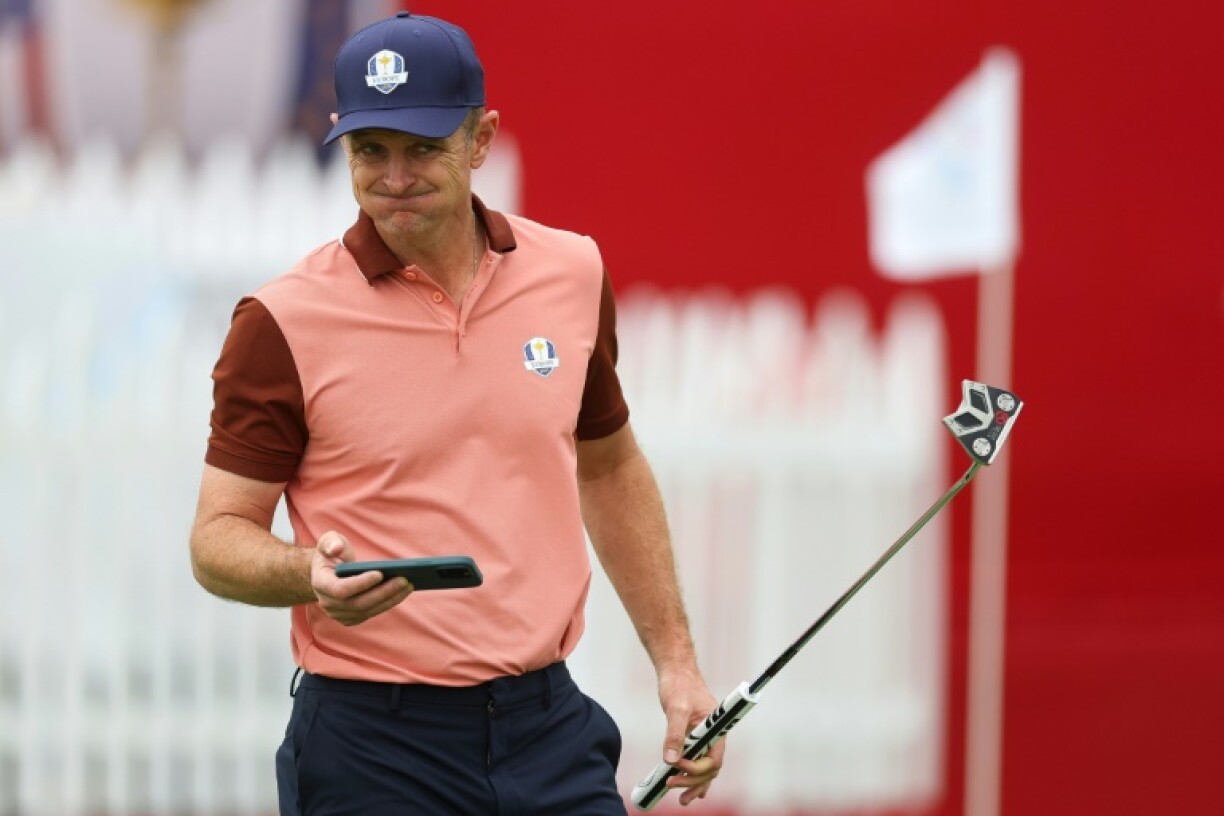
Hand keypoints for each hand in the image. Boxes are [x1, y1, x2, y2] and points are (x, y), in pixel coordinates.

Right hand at [310, 531, 413, 625]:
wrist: (327, 572)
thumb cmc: (331, 554)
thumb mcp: (328, 541)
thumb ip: (331, 542)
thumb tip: (336, 549)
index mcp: (321, 584)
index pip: (341, 589)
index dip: (361, 583)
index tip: (380, 573)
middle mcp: (328, 603)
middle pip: (359, 603)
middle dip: (383, 592)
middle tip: (405, 579)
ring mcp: (340, 614)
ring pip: (369, 610)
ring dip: (391, 598)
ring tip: (409, 584)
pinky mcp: (352, 618)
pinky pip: (373, 612)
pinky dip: (389, 602)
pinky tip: (403, 591)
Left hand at [658, 668, 724, 805]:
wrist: (676, 670)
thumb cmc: (679, 684)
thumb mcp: (676, 708)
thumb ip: (674, 733)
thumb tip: (670, 760)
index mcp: (716, 729)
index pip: (712, 759)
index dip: (695, 768)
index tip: (676, 766)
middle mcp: (714, 735)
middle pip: (710, 769)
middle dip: (693, 781)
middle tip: (671, 786)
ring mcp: (705, 737)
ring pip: (705, 769)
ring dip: (695, 784)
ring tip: (683, 800)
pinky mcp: (695, 737)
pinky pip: (698, 761)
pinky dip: (693, 776)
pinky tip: (687, 788)